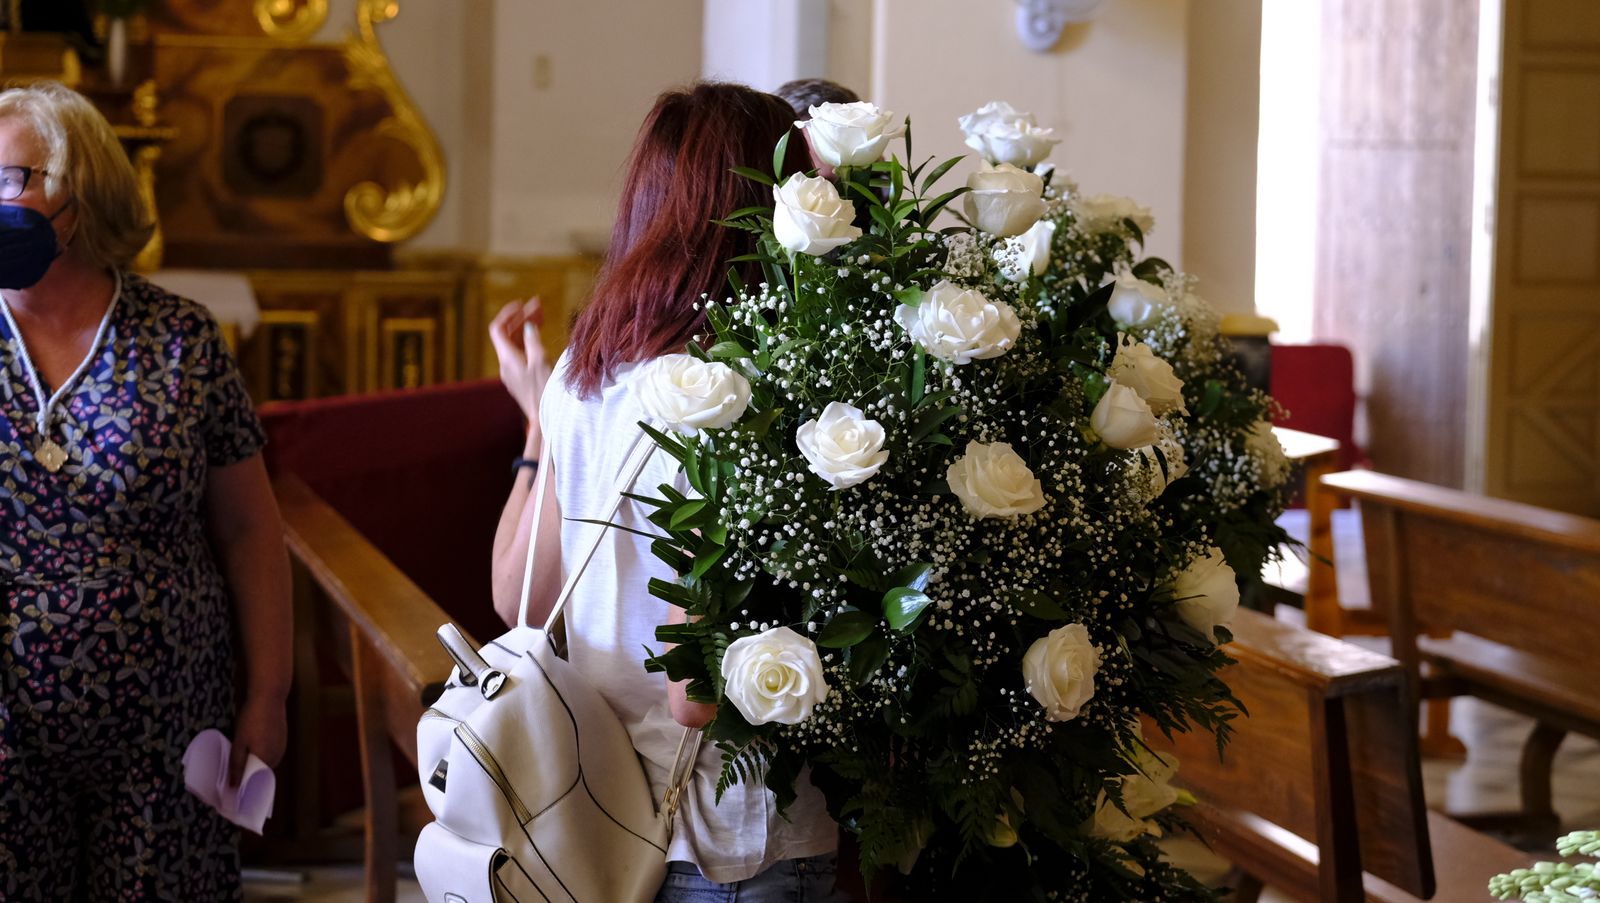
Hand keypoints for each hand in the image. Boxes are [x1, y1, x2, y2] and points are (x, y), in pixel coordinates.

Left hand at [230, 692, 287, 786]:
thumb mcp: (239, 743)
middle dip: (248, 772)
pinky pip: (271, 753)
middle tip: (233, 768)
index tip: (231, 785)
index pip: (253, 781)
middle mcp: (277, 757)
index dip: (242, 783)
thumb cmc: (252, 720)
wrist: (269, 698)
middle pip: (260, 772)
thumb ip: (237, 766)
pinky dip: (262, 753)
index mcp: (266, 760)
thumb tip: (234, 786)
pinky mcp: (283, 740)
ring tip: (243, 754)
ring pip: (266, 762)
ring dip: (255, 762)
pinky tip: (254, 743)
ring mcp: (282, 748)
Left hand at [489, 298, 551, 425]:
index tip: (522, 304)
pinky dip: (528, 341)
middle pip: (508, 334)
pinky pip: (520, 353)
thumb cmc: (543, 391)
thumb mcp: (541, 361)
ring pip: (515, 343)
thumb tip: (528, 326)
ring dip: (526, 329)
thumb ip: (533, 341)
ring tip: (542, 317)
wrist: (543, 419)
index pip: (498, 328)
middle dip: (522, 319)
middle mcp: (506, 364)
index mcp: (507, 357)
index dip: (508, 313)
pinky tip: (541, 339)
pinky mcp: (520, 378)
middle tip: (539, 307)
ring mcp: (512, 372)